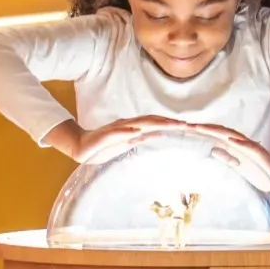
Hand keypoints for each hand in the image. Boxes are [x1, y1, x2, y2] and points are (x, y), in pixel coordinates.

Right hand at [51, 115, 188, 163]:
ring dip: (153, 123)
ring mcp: (116, 129)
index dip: (171, 124)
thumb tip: (158, 134)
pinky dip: (126, 131)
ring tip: (168, 124)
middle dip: (168, 122)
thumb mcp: (127, 143)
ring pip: (136, 124)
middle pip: (150, 121)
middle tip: (185, 124)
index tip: (188, 126)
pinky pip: (116, 133)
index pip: (155, 124)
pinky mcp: (104, 136)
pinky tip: (136, 131)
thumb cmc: (105, 146)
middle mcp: (127, 125)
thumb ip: (141, 138)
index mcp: (133, 128)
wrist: (81, 147)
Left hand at [188, 123, 269, 191]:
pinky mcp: (260, 154)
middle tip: (186, 125)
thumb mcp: (238, 166)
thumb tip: (213, 150)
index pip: (214, 136)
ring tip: (201, 127)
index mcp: (234, 147)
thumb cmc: (258, 172)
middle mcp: (241, 143)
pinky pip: (249, 147)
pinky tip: (229, 139)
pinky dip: (239, 142)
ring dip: (216, 131)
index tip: (184, 130)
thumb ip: (226, 158)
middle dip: (203, 128)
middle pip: (220, 132)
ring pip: (231, 135)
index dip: (200, 132)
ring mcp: (250, 147)